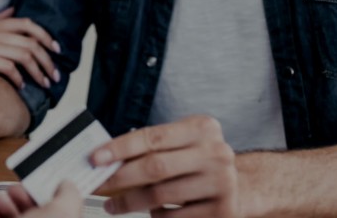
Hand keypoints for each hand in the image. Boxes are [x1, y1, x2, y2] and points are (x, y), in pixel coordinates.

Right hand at [0, 8, 60, 88]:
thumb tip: (15, 10)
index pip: (27, 23)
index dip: (46, 36)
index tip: (57, 50)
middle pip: (29, 42)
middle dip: (47, 60)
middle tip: (55, 75)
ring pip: (23, 55)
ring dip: (38, 71)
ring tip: (44, 83)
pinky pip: (8, 67)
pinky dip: (19, 78)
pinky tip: (22, 86)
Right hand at [0, 181, 82, 217]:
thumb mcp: (64, 212)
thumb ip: (69, 194)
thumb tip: (67, 183)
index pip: (48, 202)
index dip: (41, 190)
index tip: (37, 186)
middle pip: (23, 203)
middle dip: (18, 195)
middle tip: (19, 198)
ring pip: (3, 208)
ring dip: (0, 202)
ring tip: (2, 207)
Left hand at [92, 115, 237, 216]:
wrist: (242, 186)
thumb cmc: (199, 162)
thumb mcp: (182, 143)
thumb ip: (151, 147)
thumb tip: (106, 159)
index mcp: (202, 128)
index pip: (151, 137)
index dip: (119, 148)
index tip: (95, 158)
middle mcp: (216, 153)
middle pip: (155, 167)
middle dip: (119, 178)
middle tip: (98, 186)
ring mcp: (222, 183)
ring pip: (161, 196)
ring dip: (130, 203)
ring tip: (114, 205)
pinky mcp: (222, 211)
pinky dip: (155, 217)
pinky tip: (149, 213)